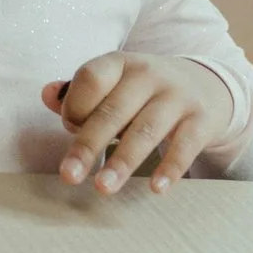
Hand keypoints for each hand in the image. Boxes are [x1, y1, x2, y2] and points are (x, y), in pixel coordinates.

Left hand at [44, 53, 234, 195]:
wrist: (206, 85)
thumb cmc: (144, 91)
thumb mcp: (114, 83)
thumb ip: (79, 92)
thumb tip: (47, 95)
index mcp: (120, 63)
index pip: (90, 78)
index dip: (74, 106)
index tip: (70, 129)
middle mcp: (149, 74)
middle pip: (113, 110)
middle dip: (88, 145)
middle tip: (69, 176)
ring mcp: (177, 96)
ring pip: (146, 130)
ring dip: (123, 161)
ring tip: (103, 188)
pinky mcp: (201, 119)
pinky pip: (184, 146)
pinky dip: (170, 168)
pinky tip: (156, 189)